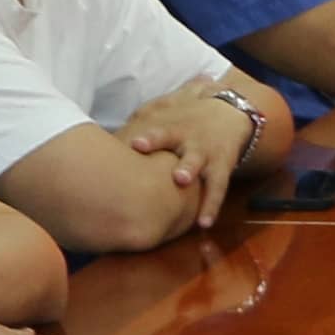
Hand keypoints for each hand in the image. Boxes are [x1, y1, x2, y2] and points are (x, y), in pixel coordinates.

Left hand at [120, 85, 256, 230]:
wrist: (229, 111)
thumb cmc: (187, 117)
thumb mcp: (166, 112)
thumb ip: (140, 121)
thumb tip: (105, 138)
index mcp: (174, 129)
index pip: (160, 132)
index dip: (149, 138)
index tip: (134, 144)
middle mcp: (189, 141)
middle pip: (184, 150)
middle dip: (176, 159)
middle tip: (171, 172)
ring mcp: (206, 154)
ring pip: (199, 165)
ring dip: (191, 172)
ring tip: (182, 182)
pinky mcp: (221, 168)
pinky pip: (217, 189)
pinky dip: (211, 206)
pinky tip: (203, 223)